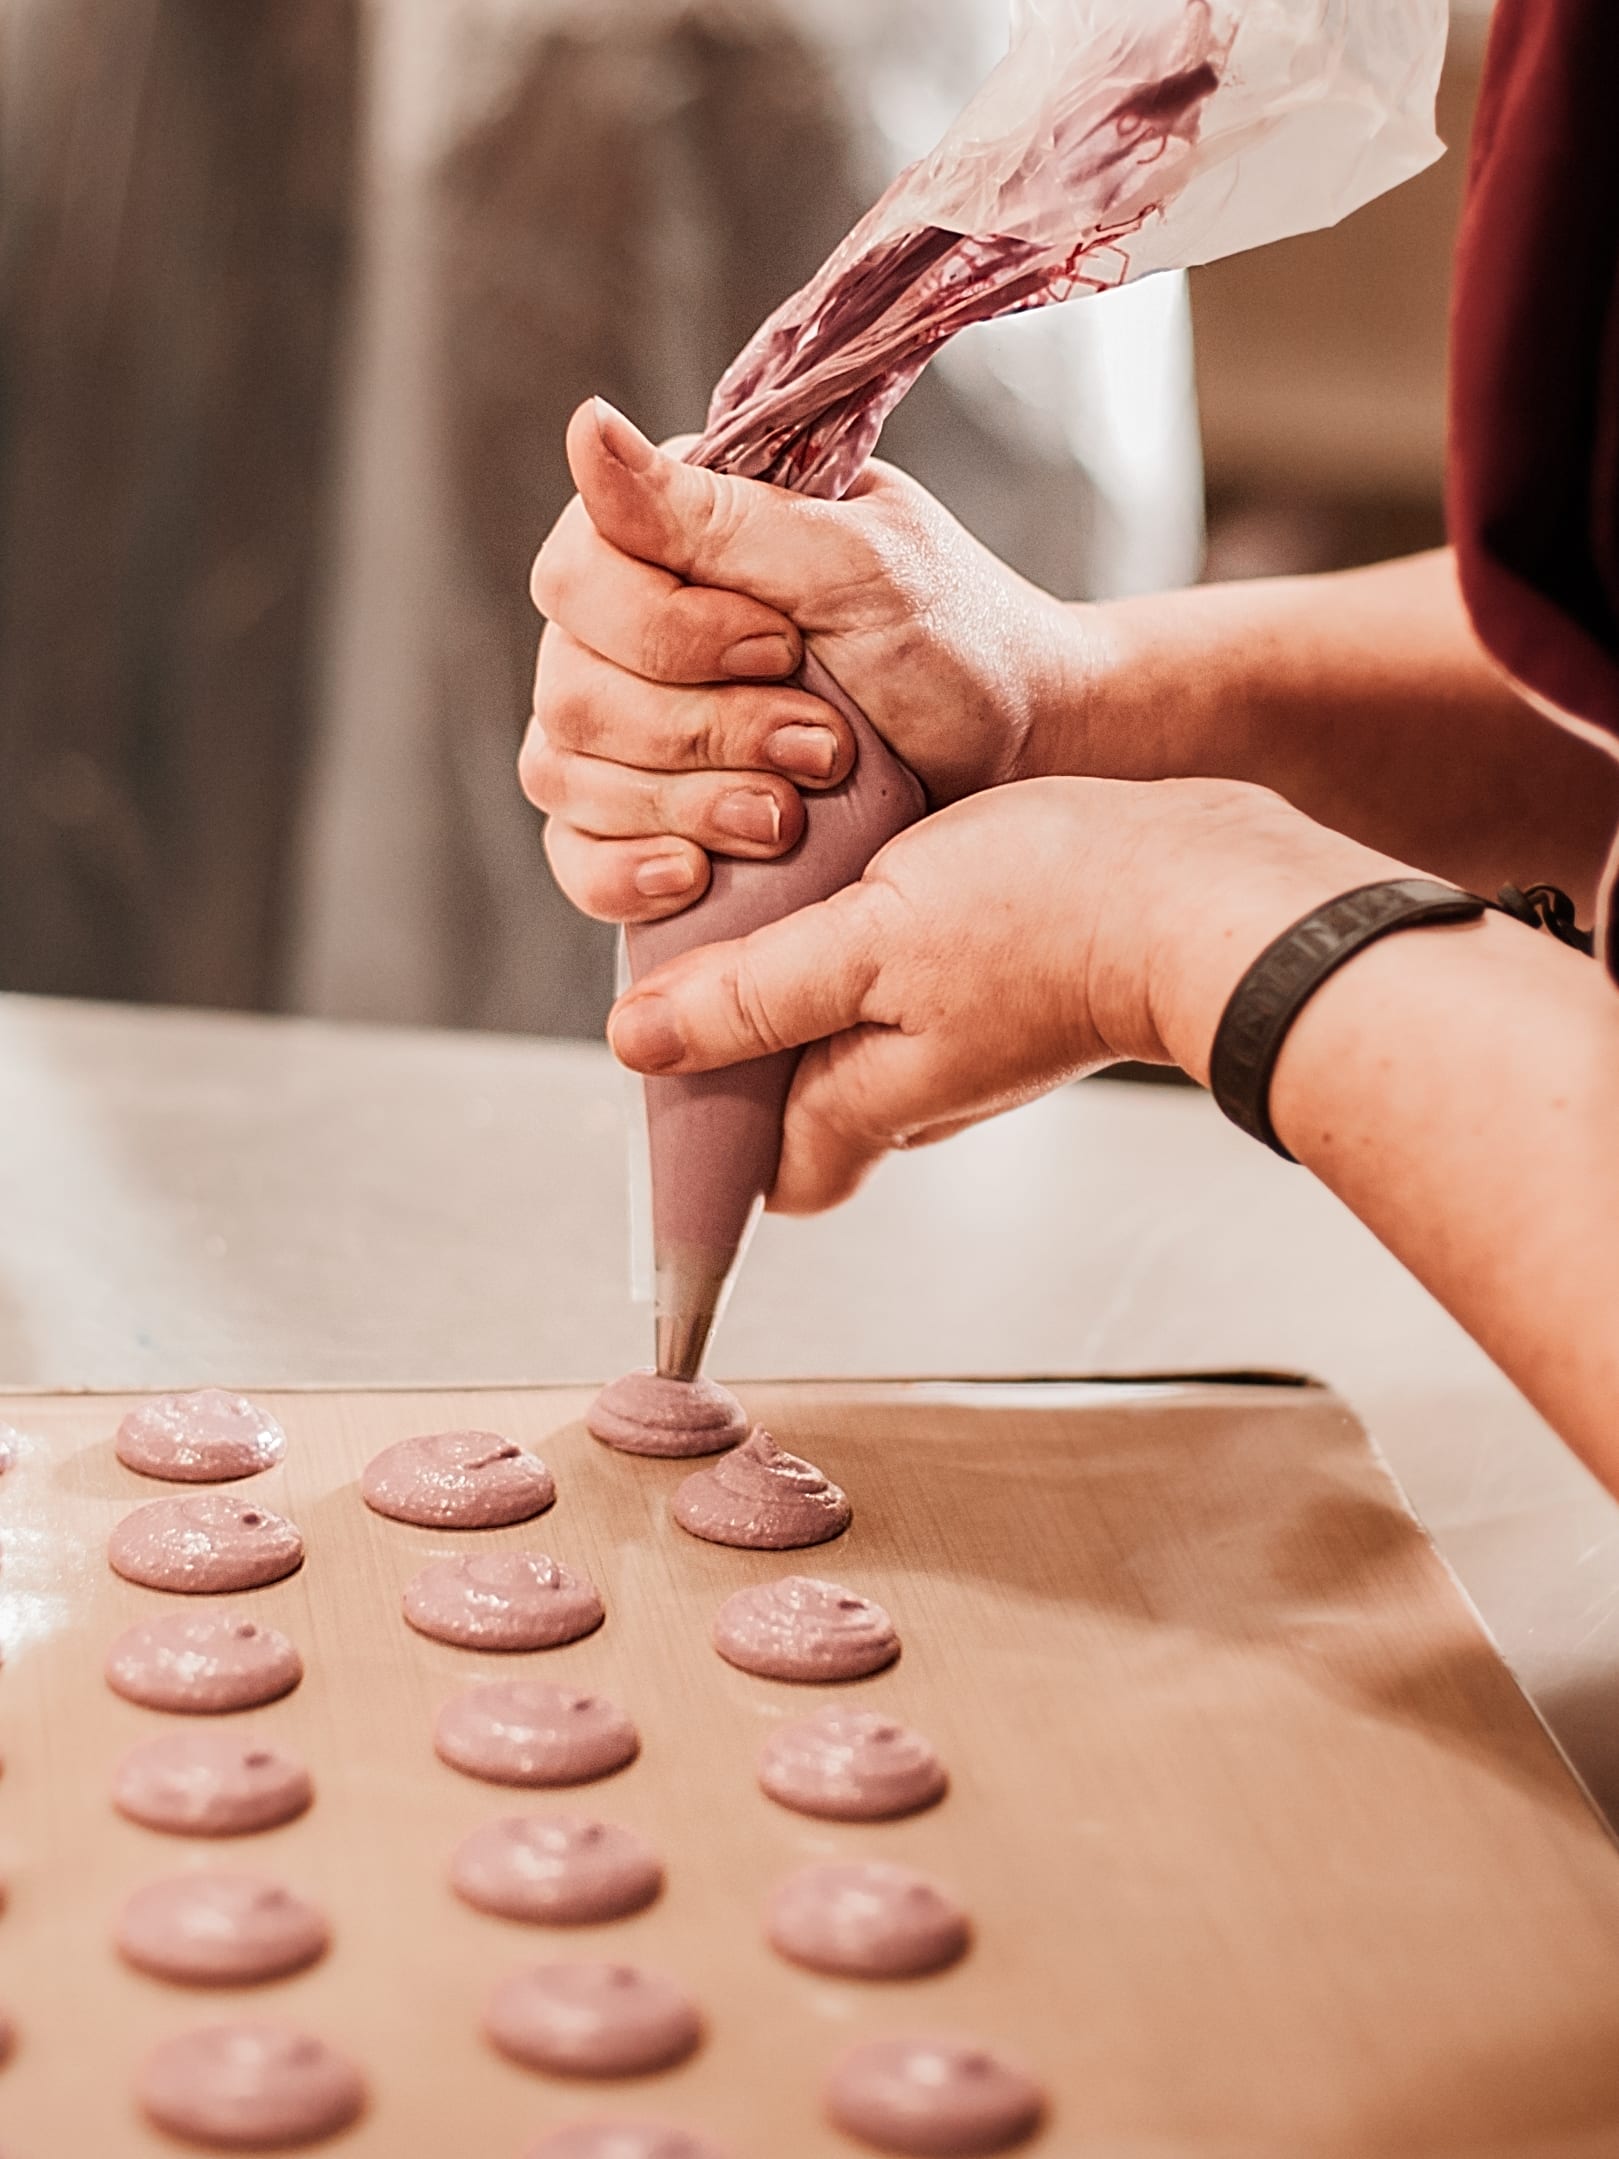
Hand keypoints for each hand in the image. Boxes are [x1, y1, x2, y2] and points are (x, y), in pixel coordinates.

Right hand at [522, 397, 1088, 922]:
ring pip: (566, 775)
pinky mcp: (648, 821)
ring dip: (689, 803)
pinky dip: (624, 873)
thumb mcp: (852, 563)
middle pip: (573, 692)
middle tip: (824, 745)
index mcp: (668, 538)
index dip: (666, 631)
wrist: (1017, 754)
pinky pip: (574, 856)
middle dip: (705, 731)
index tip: (784, 647)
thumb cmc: (951, 641)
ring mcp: (628, 733)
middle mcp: (627, 631)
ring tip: (792, 815)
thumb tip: (583, 427)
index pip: (575, 579)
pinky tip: (692, 875)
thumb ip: (714, 514)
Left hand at [604, 775, 1401, 1211]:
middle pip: (793, 1102)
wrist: (1202, 886)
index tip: (662, 1055)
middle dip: (740, 1042)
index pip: (758, 1175)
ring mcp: (963, 1047)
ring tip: (777, 893)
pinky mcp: (999, 991)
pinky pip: (899, 988)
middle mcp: (913, 1096)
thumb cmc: (1048, 913)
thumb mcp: (869, 942)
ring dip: (800, 981)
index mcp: (866, 1105)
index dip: (701, 1135)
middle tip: (707, 941)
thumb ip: (754, 996)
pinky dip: (862, 947)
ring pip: (845, 1036)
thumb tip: (638, 1043)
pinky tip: (860, 876)